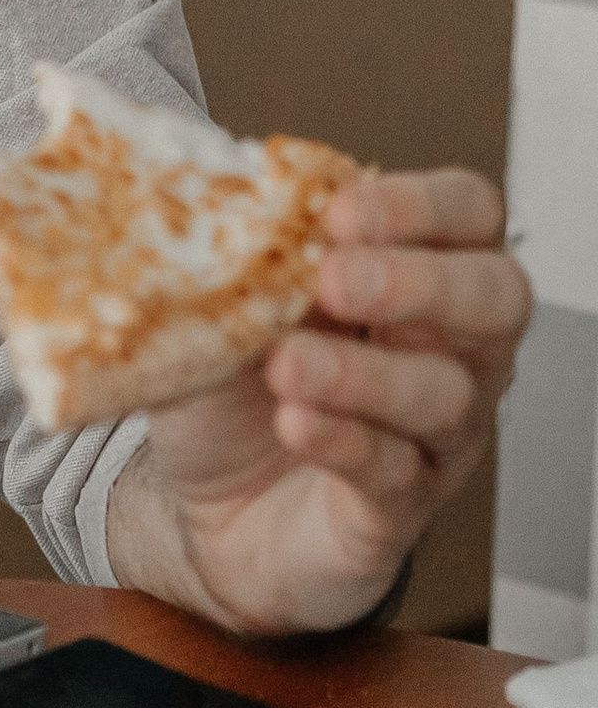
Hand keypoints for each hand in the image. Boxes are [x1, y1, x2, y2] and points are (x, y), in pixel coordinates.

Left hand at [106, 172, 531, 637]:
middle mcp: (452, 347)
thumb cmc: (237, 391)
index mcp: (419, 271)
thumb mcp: (223, 306)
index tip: (339, 210)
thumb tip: (229, 199)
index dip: (422, 205)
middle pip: (497, 297)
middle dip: (419, 281)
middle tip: (335, 278)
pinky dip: (342, 441)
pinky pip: (395, 471)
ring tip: (288, 364)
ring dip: (364, 372)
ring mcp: (438, 431)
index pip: (470, 213)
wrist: (211, 508)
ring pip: (446, 393)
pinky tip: (294, 422)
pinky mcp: (401, 505)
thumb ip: (239, 255)